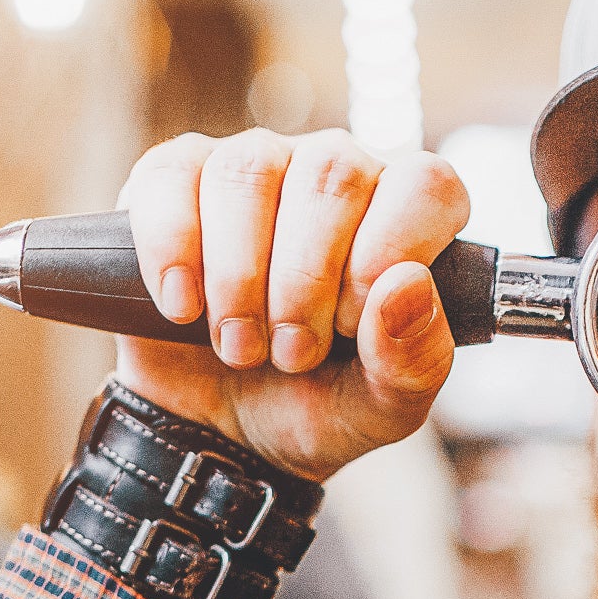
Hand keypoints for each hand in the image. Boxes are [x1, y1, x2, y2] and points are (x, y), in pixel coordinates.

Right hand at [115, 127, 469, 482]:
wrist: (215, 433)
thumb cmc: (310, 408)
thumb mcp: (378, 412)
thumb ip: (413, 362)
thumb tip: (407, 286)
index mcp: (403, 218)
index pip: (425, 187)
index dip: (387, 254)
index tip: (350, 326)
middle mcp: (336, 174)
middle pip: (333, 174)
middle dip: (305, 281)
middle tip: (290, 355)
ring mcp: (256, 165)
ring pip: (250, 171)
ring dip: (238, 277)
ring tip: (239, 344)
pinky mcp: (175, 176)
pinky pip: (172, 179)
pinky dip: (173, 251)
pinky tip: (182, 308)